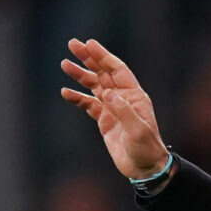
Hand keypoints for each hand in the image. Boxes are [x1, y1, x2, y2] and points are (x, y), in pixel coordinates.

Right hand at [60, 38, 168, 178]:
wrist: (144, 167)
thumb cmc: (146, 148)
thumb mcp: (137, 130)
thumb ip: (124, 111)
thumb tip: (108, 93)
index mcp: (135, 96)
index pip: (117, 70)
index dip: (104, 56)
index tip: (89, 44)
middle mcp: (124, 98)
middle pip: (104, 73)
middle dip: (89, 58)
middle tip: (73, 44)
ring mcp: (113, 108)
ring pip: (95, 86)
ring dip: (81, 75)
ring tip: (65, 64)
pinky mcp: (105, 120)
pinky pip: (89, 104)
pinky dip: (78, 97)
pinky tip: (66, 92)